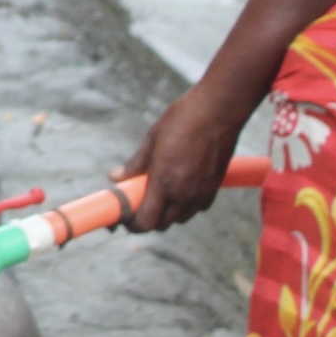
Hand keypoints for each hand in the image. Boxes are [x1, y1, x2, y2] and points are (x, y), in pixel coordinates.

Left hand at [118, 86, 246, 230]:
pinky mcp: (214, 188)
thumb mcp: (152, 139)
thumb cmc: (183, 120)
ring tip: (157, 194)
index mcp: (164, 182)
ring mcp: (201, 193)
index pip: (146, 222)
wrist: (219, 111)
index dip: (133, 224)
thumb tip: (116, 177)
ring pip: (180, 219)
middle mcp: (183, 194)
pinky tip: (179, 188)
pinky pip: (197, 208)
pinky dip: (185, 205)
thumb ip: (135, 164)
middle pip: (162, 224)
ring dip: (167, 214)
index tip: (125, 217)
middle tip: (138, 203)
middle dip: (147, 219)